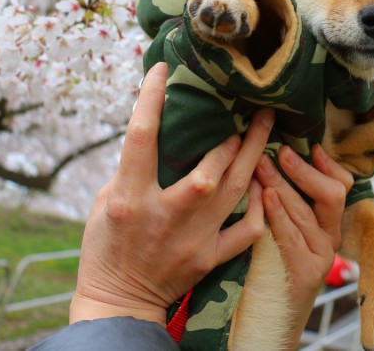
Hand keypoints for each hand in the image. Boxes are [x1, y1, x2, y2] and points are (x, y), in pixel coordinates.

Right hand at [70, 62, 273, 325]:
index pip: (141, 139)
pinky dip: (260, 207)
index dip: (151, 100)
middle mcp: (164, 215)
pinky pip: (246, 230)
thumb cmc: (107, 247)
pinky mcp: (209, 257)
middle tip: (251, 106)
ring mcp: (191, 238)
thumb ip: (132, 169)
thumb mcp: (105, 202)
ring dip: (253, 157)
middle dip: (232, 136)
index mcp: (129, 198)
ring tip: (267, 128)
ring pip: (234, 193)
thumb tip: (156, 128)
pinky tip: (267, 185)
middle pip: (208, 169)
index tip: (163, 71)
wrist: (119, 302)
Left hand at [254, 143, 352, 325]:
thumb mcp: (290, 226)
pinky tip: (265, 197)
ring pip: (308, 212)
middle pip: (333, 194)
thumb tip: (283, 156)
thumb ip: (292, 198)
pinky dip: (278, 213)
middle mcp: (333, 236)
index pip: (342, 185)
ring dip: (283, 185)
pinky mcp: (308, 272)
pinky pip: (292, 236)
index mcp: (332, 222)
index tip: (310, 146)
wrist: (277, 313)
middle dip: (303, 170)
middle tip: (278, 151)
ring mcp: (323, 255)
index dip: (328, 164)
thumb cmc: (277, 262)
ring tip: (262, 166)